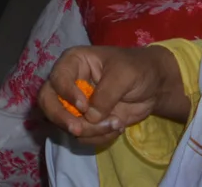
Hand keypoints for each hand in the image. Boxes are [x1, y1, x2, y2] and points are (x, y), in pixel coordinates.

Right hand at [38, 45, 188, 145]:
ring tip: (116, 123)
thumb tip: (90, 117)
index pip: (57, 79)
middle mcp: (68, 83)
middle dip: (61, 118)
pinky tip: (117, 127)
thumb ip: (106, 94)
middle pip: (47, 102)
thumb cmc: (137, 69)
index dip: (66, 94)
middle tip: (78, 130)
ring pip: (66, 123)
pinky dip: (99, 137)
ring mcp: (75, 104)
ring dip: (90, 131)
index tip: (84, 107)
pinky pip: (82, 136)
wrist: (154, 86)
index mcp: (73, 63)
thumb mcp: (124, 75)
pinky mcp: (86, 121)